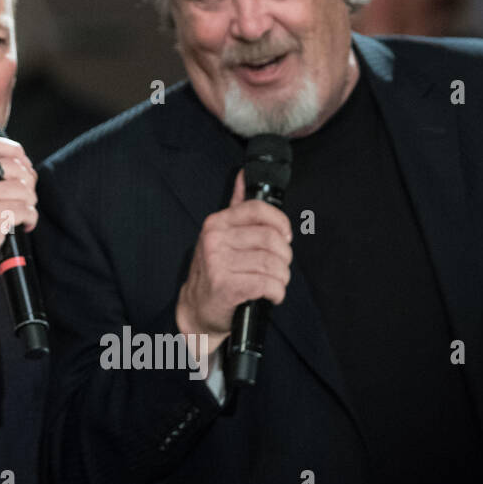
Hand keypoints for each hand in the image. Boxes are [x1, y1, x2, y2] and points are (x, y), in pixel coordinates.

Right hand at [0, 136, 37, 283]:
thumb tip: (20, 163)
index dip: (14, 150)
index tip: (23, 164)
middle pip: (15, 167)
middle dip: (28, 183)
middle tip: (25, 198)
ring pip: (24, 189)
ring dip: (30, 203)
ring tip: (22, 214)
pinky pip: (27, 210)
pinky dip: (30, 219)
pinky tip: (23, 226)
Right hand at [176, 171, 292, 348]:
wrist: (198, 308)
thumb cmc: (215, 271)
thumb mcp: (221, 235)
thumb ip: (236, 206)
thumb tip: (244, 174)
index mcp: (216, 223)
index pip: (258, 209)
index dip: (281, 223)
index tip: (285, 237)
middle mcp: (214, 239)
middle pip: (272, 239)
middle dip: (284, 258)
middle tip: (277, 267)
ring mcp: (218, 262)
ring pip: (273, 264)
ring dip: (281, 278)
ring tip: (272, 283)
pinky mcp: (226, 286)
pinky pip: (268, 284)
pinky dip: (276, 293)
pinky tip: (269, 295)